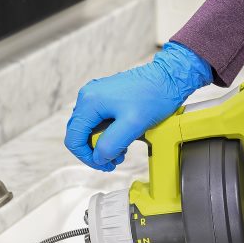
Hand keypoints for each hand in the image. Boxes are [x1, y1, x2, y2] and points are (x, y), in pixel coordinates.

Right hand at [64, 42, 212, 170]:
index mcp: (90, 102)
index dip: (86, 156)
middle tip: (113, 161)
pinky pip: (100, 121)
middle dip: (95, 151)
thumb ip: (111, 144)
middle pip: (80, 134)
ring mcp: (97, 95)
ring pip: (90, 129)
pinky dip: (108, 134)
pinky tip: (122, 140)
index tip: (102, 164)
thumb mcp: (132, 125)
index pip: (74, 138)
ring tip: (121, 152)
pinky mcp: (106, 97)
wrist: (169, 78)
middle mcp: (88, 96)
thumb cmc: (154, 96)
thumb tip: (99, 157)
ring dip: (102, 144)